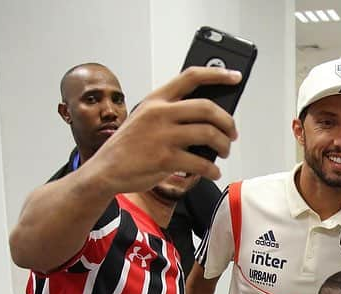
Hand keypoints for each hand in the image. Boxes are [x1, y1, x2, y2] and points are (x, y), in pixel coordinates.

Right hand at [83, 67, 241, 195]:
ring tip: (224, 151)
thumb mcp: (146, 119)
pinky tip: (213, 172)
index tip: (235, 77)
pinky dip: (212, 169)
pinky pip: (200, 162)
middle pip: (207, 108)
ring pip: (209, 133)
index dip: (218, 74)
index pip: (191, 76)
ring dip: (224, 145)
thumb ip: (173, 114)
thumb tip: (211, 119)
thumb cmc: (130, 146)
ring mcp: (162, 135)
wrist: (105, 171)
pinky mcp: (164, 158)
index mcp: (156, 100)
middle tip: (232, 133)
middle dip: (227, 121)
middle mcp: (159, 113)